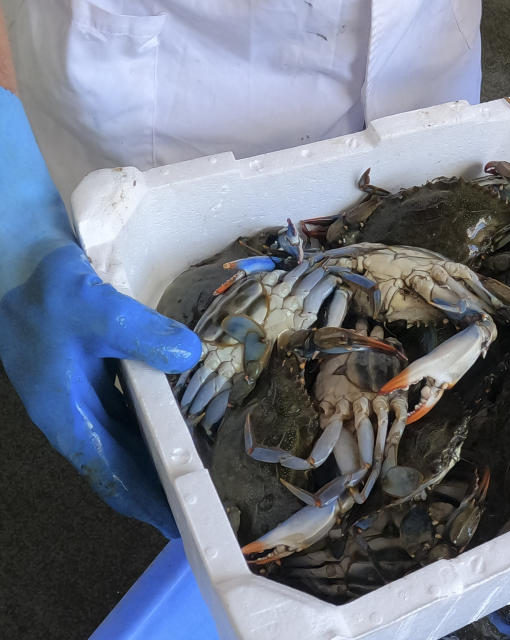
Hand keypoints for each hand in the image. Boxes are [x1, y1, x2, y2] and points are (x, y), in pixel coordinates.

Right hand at [0, 88, 200, 537]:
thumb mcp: (93, 308)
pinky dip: (160, 423)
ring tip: (209, 473)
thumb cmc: (44, 288)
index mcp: (68, 416)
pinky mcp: (96, 371)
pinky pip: (134, 409)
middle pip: (126, 466)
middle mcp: (77, 414)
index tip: (183, 529)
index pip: (113, 477)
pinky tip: (189, 419)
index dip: (147, 505)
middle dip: (164, 489)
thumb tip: (189, 356)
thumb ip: (140, 334)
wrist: (18, 256)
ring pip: (131, 440)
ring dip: (164, 458)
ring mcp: (85, 394)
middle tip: (213, 506)